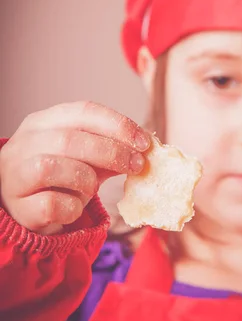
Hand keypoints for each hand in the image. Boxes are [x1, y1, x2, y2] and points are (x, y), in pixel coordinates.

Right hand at [0, 101, 149, 233]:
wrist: (25, 209)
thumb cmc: (60, 178)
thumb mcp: (84, 157)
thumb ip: (110, 149)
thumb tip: (145, 148)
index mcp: (43, 122)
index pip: (84, 111)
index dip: (118, 125)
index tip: (144, 142)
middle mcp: (25, 143)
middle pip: (70, 139)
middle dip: (112, 152)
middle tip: (137, 165)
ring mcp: (17, 174)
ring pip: (54, 168)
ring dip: (86, 180)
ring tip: (92, 189)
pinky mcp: (20, 207)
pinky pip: (51, 204)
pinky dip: (72, 208)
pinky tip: (74, 208)